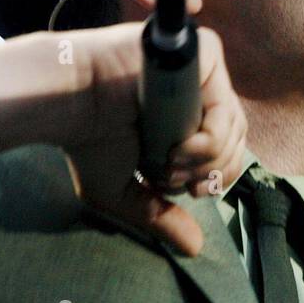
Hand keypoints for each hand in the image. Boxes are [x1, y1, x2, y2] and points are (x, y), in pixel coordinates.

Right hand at [0, 23, 246, 256]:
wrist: (66, 101)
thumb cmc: (86, 140)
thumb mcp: (124, 190)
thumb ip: (159, 216)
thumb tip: (194, 249)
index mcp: (186, 114)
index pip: (229, 147)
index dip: (216, 176)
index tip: (189, 191)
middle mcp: (197, 89)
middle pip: (237, 138)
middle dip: (210, 172)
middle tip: (171, 178)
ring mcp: (201, 69)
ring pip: (234, 125)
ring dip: (204, 159)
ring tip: (168, 163)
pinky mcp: (200, 53)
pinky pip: (225, 102)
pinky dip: (208, 136)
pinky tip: (179, 146)